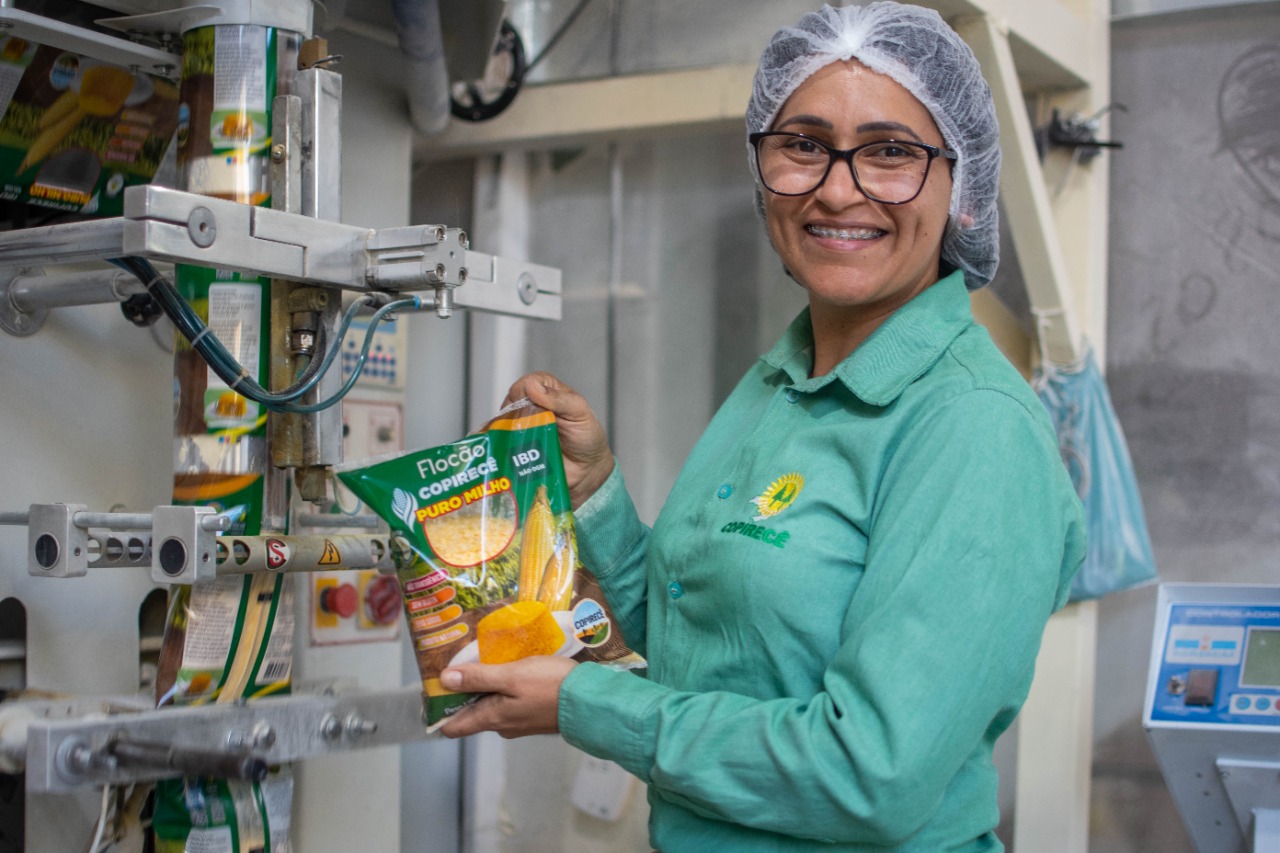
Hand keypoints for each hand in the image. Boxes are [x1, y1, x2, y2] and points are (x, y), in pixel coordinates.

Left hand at [437, 655, 577, 738]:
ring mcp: (518, 721)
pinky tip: (509, 666)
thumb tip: (445, 680)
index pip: (453, 727)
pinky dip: (503, 686)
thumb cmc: (550, 686)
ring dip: (484, 685)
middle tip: (458, 661)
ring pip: (490, 704)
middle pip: (470, 712)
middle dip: (461, 690)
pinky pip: (508, 700)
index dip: (438, 709)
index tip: (432, 686)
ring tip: (483, 657)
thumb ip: (478, 678)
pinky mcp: (533, 713)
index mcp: (492, 719)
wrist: (591, 700)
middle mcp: (502, 725)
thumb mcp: (511, 676)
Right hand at [504, 372, 613, 508]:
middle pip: (512, 402)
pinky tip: (512, 454)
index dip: (526, 392)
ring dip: (510, 433)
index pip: (528, 382)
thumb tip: (532, 386)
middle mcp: (530, 407)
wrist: (587, 470)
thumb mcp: (580, 413)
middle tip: (530, 429)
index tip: (531, 406)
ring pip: (503, 423)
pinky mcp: (515, 447)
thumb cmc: (587, 437)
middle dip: (517, 415)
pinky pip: (502, 444)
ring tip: (524, 445)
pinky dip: (504, 448)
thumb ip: (559, 399)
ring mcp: (520, 427)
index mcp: (547, 391)